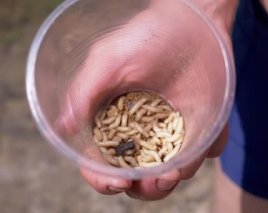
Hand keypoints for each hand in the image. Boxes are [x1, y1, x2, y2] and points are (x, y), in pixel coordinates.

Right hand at [57, 1, 230, 199]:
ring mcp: (174, 129)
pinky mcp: (202, 122)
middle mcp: (143, 130)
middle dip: (144, 187)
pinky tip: (205, 143)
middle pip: (138, 175)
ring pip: (172, 170)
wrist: (193, 20)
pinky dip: (205, 152)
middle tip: (155, 182)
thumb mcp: (110, 59)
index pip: (101, 161)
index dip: (103, 177)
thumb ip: (85, 91)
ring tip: (177, 170)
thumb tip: (62, 127)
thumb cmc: (147, 35)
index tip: (116, 181)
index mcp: (114, 120)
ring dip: (173, 178)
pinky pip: (205, 148)